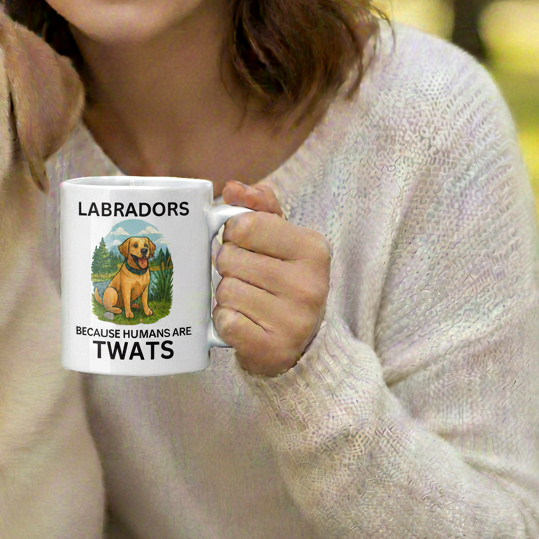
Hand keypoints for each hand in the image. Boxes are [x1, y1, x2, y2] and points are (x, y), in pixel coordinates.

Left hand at [214, 180, 328, 376]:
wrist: (302, 344)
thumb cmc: (285, 279)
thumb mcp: (282, 238)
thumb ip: (259, 206)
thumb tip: (233, 188)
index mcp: (313, 248)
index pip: (244, 225)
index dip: (234, 233)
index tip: (245, 244)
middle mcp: (309, 284)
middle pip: (229, 258)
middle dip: (228, 265)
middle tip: (247, 276)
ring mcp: (294, 320)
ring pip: (225, 290)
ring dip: (226, 295)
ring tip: (248, 299)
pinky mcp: (274, 349)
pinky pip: (225, 321)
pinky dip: (226, 320)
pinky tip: (244, 321)